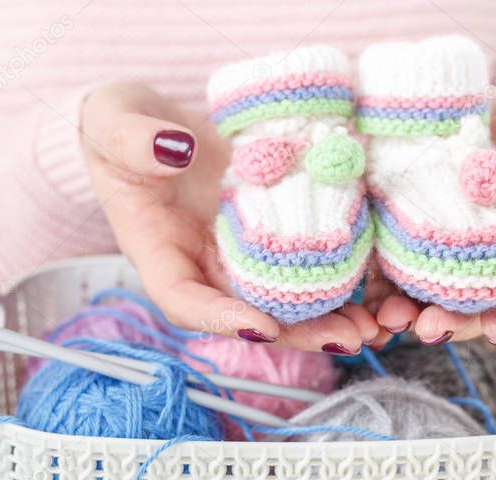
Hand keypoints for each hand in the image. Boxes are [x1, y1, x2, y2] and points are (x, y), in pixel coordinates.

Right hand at [79, 83, 378, 352]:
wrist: (149, 126)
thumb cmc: (120, 131)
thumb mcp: (113, 126)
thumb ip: (132, 141)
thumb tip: (174, 148)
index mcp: (160, 255)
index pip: (184, 301)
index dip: (221, 319)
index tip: (260, 327)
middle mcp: (205, 267)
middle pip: (249, 314)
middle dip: (298, 331)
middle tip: (345, 337)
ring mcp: (241, 255)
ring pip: (286, 300)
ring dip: (331, 316)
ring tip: (375, 325)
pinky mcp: (273, 233)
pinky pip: (307, 263)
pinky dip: (345, 279)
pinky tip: (382, 287)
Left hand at [370, 84, 495, 345]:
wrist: (456, 110)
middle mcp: (478, 258)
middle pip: (468, 303)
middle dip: (450, 322)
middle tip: (428, 329)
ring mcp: (435, 255)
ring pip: (423, 298)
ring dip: (406, 316)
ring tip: (387, 321)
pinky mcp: (396, 243)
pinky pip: (385, 277)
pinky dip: (374, 296)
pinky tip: (361, 308)